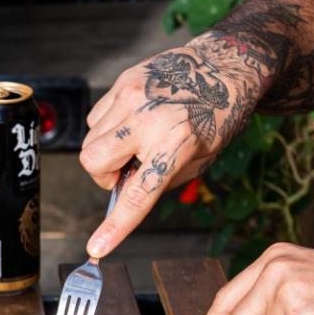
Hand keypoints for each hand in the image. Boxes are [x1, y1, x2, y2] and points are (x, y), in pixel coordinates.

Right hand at [79, 35, 269, 257]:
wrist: (222, 66)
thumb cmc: (214, 118)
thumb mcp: (199, 159)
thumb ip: (161, 181)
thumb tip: (123, 194)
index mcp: (176, 143)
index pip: (138, 194)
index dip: (115, 226)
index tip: (96, 248)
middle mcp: (149, 118)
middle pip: (93, 162)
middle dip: (103, 174)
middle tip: (128, 170)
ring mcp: (132, 96)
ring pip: (91, 140)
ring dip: (107, 151)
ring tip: (136, 141)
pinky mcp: (124, 81)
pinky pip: (97, 118)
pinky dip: (108, 128)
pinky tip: (133, 122)